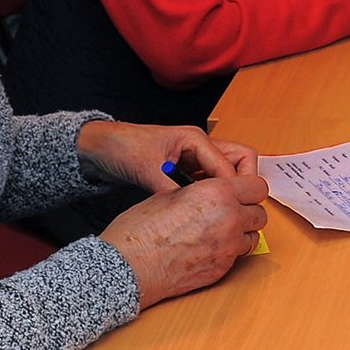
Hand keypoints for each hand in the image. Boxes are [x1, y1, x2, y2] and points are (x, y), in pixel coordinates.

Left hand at [76, 120, 257, 194]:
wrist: (103, 147)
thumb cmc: (124, 148)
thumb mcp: (147, 170)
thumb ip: (170, 189)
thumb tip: (189, 211)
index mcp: (195, 139)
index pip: (230, 163)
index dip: (232, 187)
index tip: (230, 208)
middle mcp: (201, 146)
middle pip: (242, 159)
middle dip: (245, 181)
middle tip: (239, 205)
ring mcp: (196, 157)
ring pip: (230, 170)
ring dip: (231, 187)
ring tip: (227, 209)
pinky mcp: (188, 168)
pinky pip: (213, 179)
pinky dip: (217, 191)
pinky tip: (209, 207)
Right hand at [99, 173, 269, 309]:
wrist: (128, 267)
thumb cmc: (140, 230)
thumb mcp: (169, 194)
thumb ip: (199, 191)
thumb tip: (210, 191)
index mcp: (217, 193)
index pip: (257, 186)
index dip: (249, 188)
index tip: (242, 191)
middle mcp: (229, 219)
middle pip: (260, 213)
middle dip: (248, 211)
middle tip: (231, 211)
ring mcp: (228, 247)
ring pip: (253, 236)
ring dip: (241, 232)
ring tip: (218, 230)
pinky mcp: (222, 269)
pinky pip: (236, 256)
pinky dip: (227, 251)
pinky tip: (207, 247)